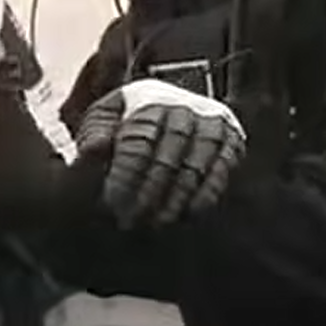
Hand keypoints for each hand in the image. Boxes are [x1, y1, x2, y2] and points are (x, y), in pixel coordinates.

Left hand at [75, 79, 246, 227]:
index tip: (111, 203)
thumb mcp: (103, 119)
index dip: (124, 176)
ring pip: (195, 166)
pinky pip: (221, 171)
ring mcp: (211, 123)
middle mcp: (184, 108)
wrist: (167, 107)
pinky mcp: (231, 140)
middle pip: (167, 157)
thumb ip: (94, 133)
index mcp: (148, 101)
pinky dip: (206, 195)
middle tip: (130, 221)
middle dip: (148, 194)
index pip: (138, 143)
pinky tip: (187, 215)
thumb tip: (94, 148)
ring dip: (175, 199)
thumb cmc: (127, 119)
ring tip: (156, 224)